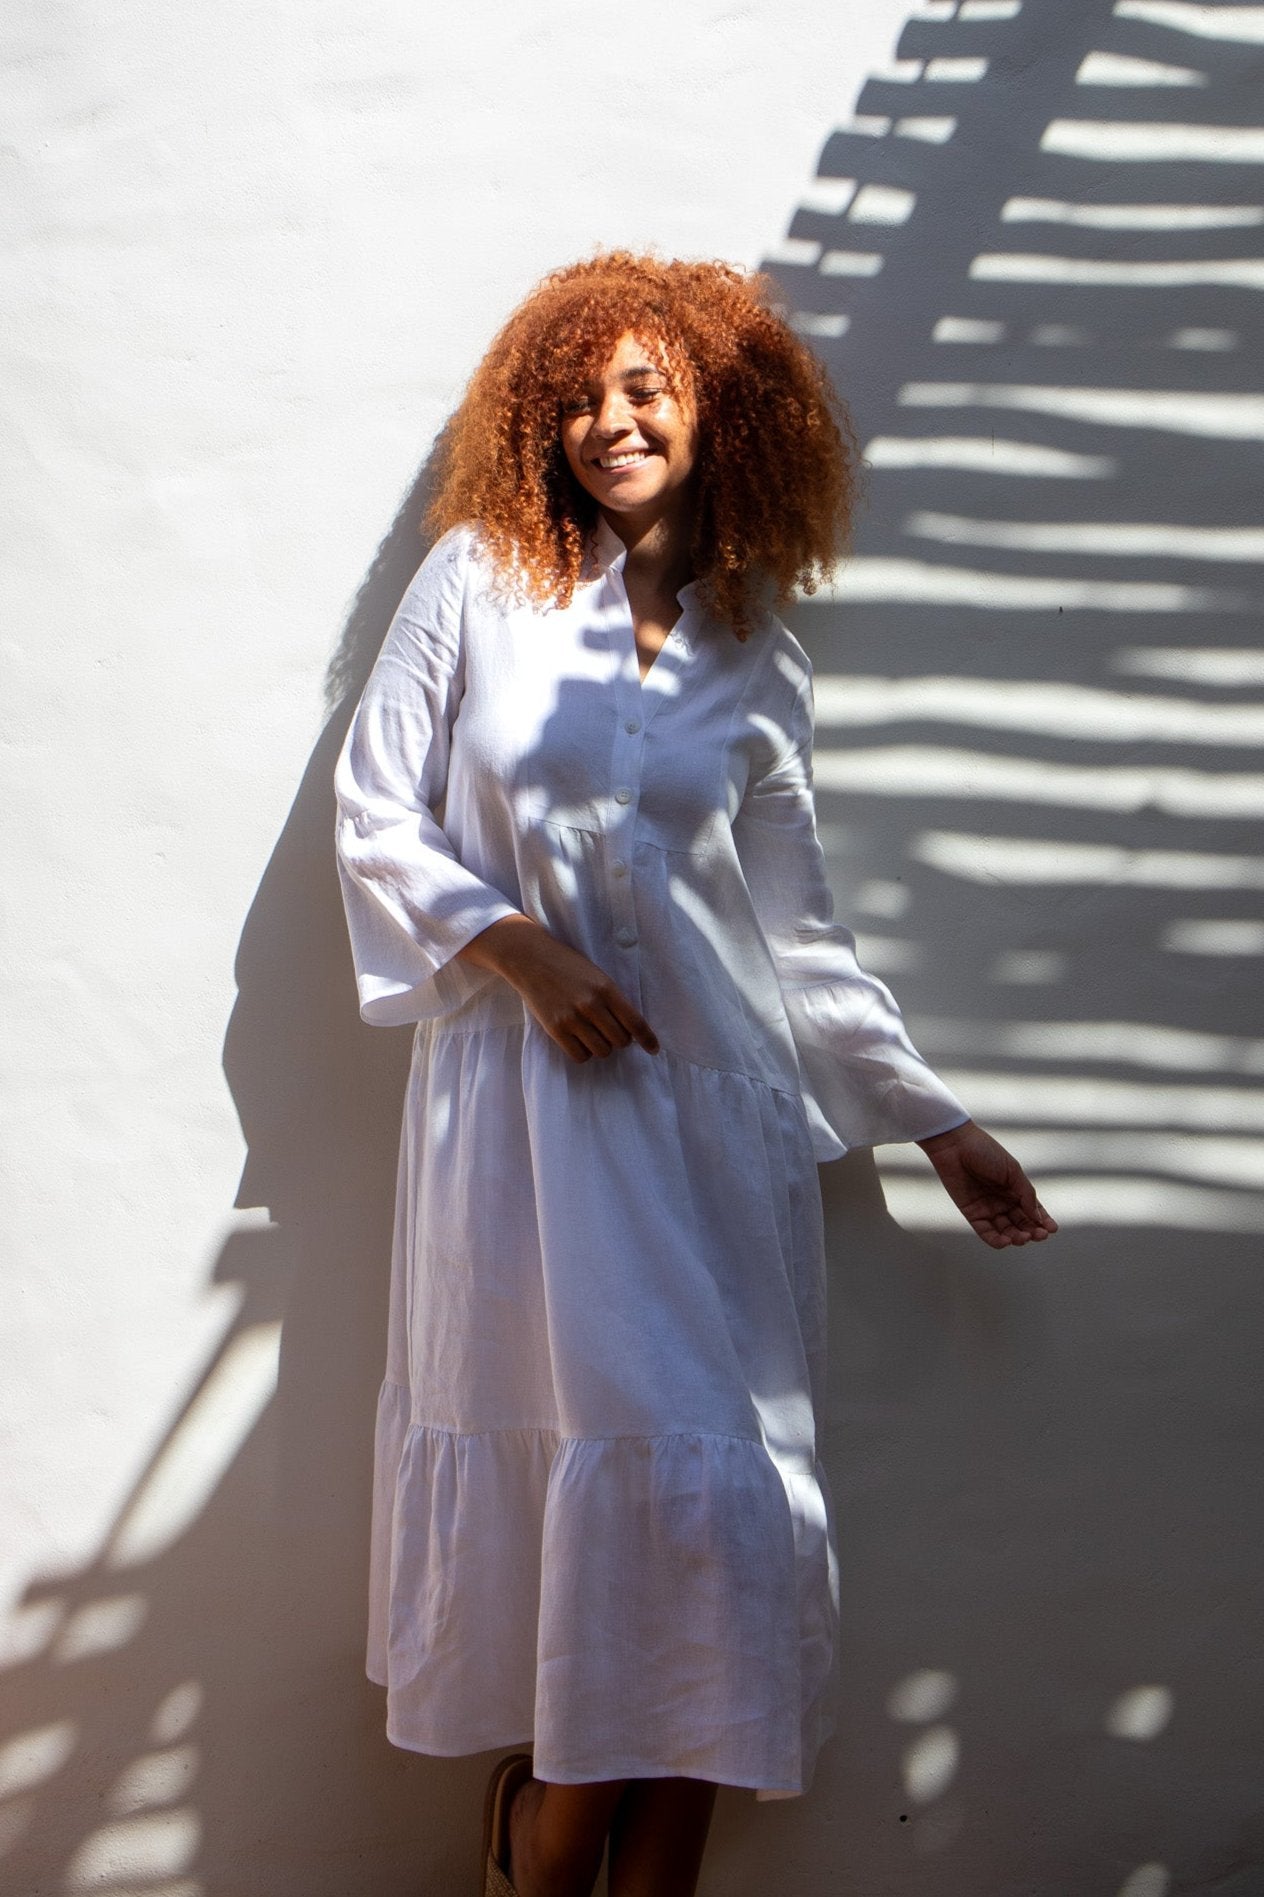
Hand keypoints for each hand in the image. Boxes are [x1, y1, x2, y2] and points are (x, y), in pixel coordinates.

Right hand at [458, 915, 659, 1063]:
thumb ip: (612, 998)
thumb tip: (630, 1029)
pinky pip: (580, 1056)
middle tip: (610, 1031)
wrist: (530, 958)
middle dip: (619, 1039)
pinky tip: (580, 1040)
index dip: (647, 1039)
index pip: (635, 1022)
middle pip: (620, 1040)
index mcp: (606, 988)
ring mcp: (572, 1018)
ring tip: (593, 1034)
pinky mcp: (555, 1029)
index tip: (653, 1048)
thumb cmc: (566, 965)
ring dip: (602, 1046)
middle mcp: (591, 1004)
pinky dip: (584, 1052)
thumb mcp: (596, 975)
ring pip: (602, 1050)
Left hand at [916, 1120, 1057, 1249]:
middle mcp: (1003, 1201)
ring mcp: (988, 1209)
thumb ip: (1026, 1194)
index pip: (1033, 1211)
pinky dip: (997, 1240)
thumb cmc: (985, 1152)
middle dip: (1032, 1231)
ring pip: (1006, 1231)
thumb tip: (1038, 1217)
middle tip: (1039, 1235)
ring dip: (1016, 1238)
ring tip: (1023, 1237)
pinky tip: (1007, 1241)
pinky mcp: (972, 1214)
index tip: (1052, 1229)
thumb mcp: (1012, 1171)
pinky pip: (986, 1232)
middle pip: (1021, 1223)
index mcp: (1015, 1189)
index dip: (1043, 1221)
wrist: (956, 1146)